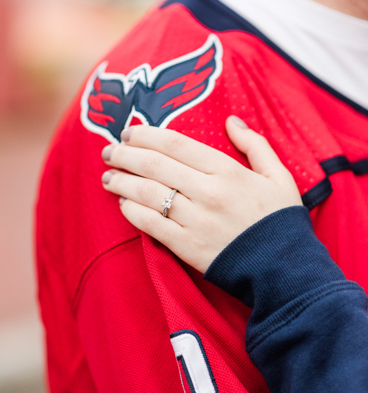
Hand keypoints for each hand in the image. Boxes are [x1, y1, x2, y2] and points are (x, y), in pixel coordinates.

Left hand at [101, 116, 302, 272]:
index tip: (127, 133)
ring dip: (120, 182)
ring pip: (146, 193)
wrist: (285, 271)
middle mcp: (207, 192)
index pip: (174, 143)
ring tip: (108, 177)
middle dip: (124, 155)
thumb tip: (231, 121)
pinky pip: (149, 223)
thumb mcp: (278, 176)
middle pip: (153, 165)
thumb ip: (255, 145)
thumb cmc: (280, 221)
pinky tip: (123, 203)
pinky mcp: (186, 246)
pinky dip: (131, 211)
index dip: (145, 135)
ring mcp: (195, 219)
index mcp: (227, 170)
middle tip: (108, 152)